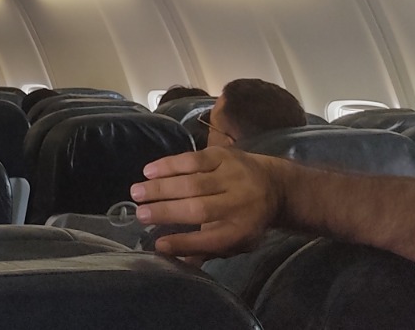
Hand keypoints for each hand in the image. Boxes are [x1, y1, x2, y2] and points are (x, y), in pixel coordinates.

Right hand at [130, 147, 291, 257]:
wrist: (277, 186)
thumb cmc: (248, 219)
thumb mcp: (235, 242)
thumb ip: (205, 250)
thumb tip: (172, 259)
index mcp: (242, 230)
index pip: (210, 240)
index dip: (183, 243)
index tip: (158, 244)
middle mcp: (240, 203)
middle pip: (199, 209)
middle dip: (166, 211)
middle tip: (139, 214)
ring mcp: (233, 176)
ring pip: (193, 182)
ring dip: (161, 187)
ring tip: (136, 192)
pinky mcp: (224, 155)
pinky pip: (193, 159)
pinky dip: (169, 165)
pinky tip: (149, 171)